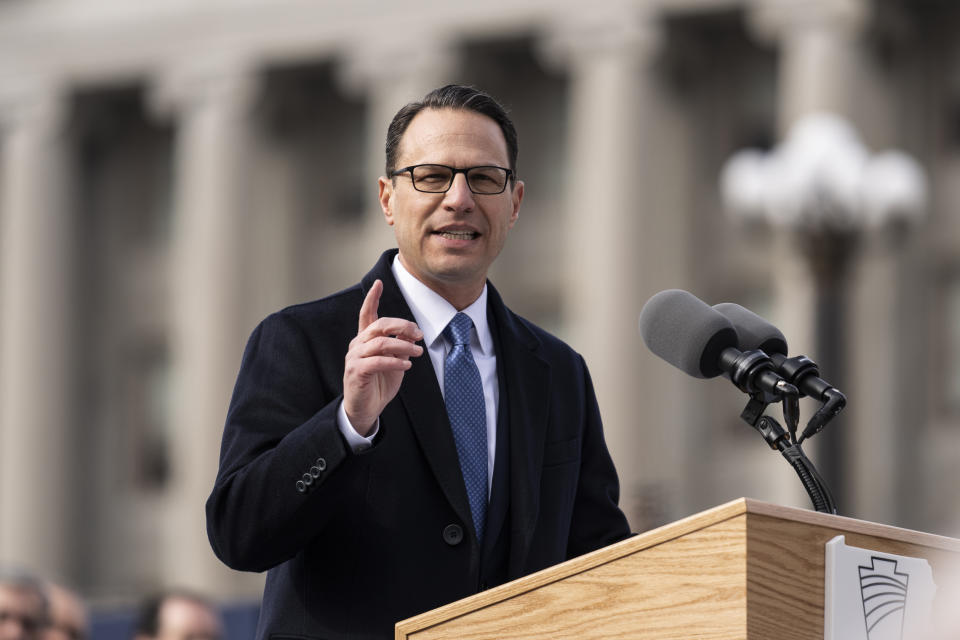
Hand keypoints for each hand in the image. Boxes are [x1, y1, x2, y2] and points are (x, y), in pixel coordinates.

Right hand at [343, 279, 423, 434]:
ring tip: (417, 352)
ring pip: (380, 342)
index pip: (366, 314)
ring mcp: (355, 358)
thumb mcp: (395, 362)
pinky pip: (378, 361)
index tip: (379, 283)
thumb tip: (411, 332)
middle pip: (379, 325)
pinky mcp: (356, 371)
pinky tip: (407, 365)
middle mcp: (357, 345)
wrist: (366, 410)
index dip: (372, 298)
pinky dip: (395, 361)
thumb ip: (400, 346)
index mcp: (365, 339)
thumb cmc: (379, 385)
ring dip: (403, 346)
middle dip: (401, 325)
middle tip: (419, 334)